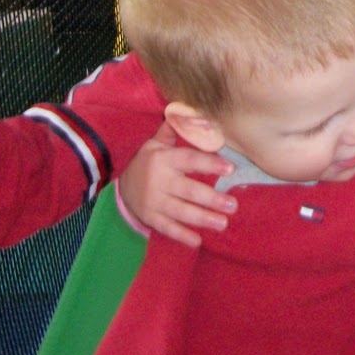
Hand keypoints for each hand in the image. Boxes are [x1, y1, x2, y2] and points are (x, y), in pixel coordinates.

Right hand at [118, 122, 238, 247]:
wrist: (121, 187)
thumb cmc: (148, 161)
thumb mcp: (156, 142)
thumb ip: (175, 129)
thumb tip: (197, 114)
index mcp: (163, 159)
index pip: (189, 160)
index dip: (209, 164)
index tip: (230, 169)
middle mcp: (158, 181)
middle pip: (189, 191)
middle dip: (212, 199)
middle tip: (233, 205)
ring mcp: (153, 202)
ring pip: (181, 212)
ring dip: (203, 218)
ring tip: (223, 223)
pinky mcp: (150, 218)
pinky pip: (167, 228)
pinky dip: (181, 236)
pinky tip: (198, 241)